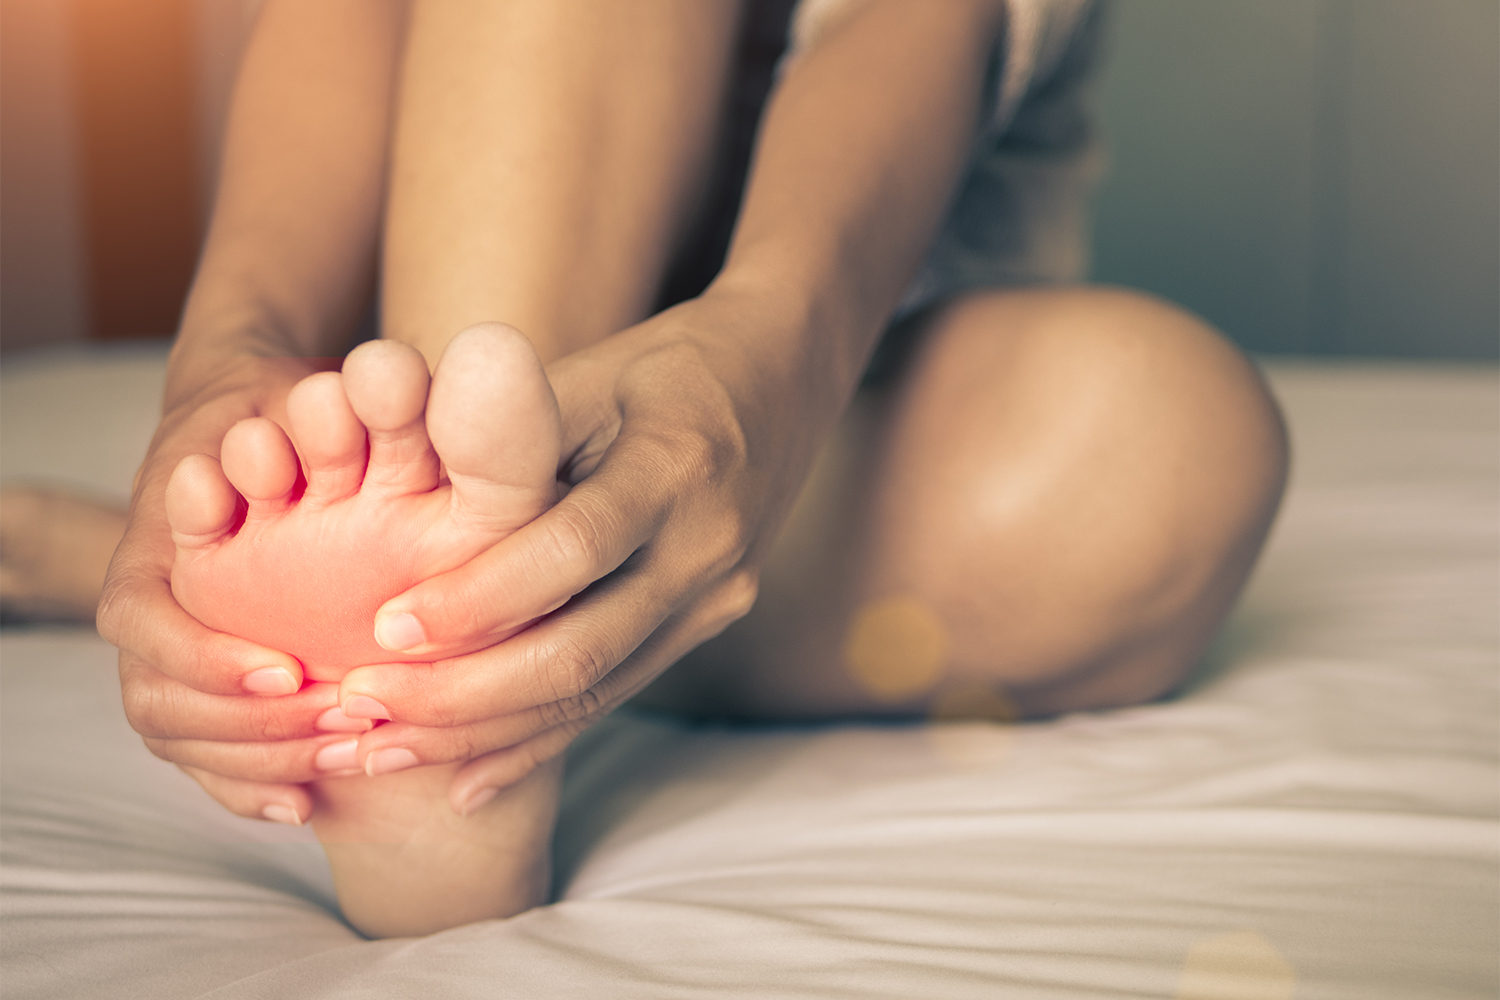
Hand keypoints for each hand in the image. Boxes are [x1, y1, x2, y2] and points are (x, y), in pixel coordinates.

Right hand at [98, 350, 362, 824]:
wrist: (262, 421)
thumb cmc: (287, 405)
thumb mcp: (303, 393)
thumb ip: (336, 406)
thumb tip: (391, 386)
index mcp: (157, 541)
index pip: (141, 620)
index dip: (204, 655)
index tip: (285, 671)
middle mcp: (153, 603)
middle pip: (158, 699)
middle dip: (246, 728)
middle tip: (343, 730)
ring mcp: (175, 647)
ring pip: (178, 736)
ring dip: (258, 761)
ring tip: (346, 764)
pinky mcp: (209, 680)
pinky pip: (202, 755)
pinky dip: (247, 786)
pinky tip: (308, 807)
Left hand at [329, 286, 836, 812]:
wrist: (780, 381)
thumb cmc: (657, 367)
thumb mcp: (586, 375)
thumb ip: (503, 438)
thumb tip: (387, 508)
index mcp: (674, 465)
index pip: (573, 550)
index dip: (479, 599)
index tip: (384, 629)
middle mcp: (707, 546)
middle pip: (585, 649)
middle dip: (465, 694)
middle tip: (362, 707)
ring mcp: (717, 598)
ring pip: (596, 690)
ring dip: (486, 733)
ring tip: (385, 750)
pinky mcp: (706, 625)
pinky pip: (615, 694)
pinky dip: (536, 739)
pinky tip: (467, 779)